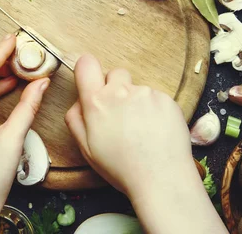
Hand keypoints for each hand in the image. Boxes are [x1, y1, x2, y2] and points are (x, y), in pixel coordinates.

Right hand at [65, 55, 226, 232]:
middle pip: (115, 73)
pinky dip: (154, 109)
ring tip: (140, 129)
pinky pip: (155, 97)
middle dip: (115, 88)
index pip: (86, 64)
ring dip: (136, 101)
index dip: (87, 70)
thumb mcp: (86, 148)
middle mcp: (121, 92)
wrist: (161, 178)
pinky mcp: (166, 99)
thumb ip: (75, 118)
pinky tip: (155, 130)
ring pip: (136, 88)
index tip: (92, 81)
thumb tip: (79, 100)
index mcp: (97, 102)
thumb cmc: (121, 167)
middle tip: (119, 114)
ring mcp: (146, 93)